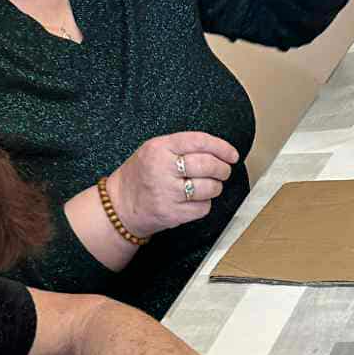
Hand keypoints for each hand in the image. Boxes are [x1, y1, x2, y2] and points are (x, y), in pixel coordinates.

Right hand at [107, 132, 240, 238]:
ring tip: (210, 186)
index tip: (232, 154)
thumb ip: (181, 147)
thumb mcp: (154, 150)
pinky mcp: (171, 213)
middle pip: (207, 165)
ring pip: (209, 187)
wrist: (120, 205)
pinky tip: (195, 200)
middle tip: (224, 171)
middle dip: (222, 169)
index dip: (221, 147)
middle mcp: (162, 168)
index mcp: (159, 148)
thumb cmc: (142, 175)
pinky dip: (204, 204)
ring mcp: (166, 192)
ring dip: (215, 187)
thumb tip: (220, 151)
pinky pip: (202, 207)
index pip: (198, 141)